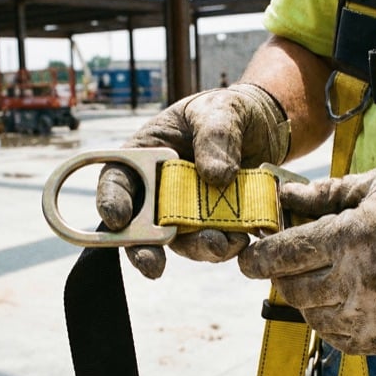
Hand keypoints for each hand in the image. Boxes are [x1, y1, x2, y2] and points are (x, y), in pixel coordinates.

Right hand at [97, 84, 289, 277]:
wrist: (264, 127)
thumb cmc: (228, 111)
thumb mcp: (220, 110)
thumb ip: (216, 135)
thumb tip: (215, 176)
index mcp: (144, 156)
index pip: (116, 181)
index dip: (111, 202)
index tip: (118, 219)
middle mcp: (158, 190)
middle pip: (139, 227)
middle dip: (143, 250)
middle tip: (153, 266)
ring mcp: (185, 212)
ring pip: (180, 241)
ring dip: (196, 248)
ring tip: (221, 245)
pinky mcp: (214, 225)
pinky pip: (213, 243)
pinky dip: (225, 246)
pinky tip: (240, 240)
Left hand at [238, 168, 375, 353]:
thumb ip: (325, 193)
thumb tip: (284, 195)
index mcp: (354, 237)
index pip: (286, 255)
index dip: (258, 257)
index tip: (248, 256)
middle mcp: (361, 280)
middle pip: (293, 289)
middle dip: (281, 274)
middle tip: (289, 260)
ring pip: (313, 316)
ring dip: (306, 297)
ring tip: (322, 276)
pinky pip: (340, 339)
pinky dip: (330, 321)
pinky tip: (341, 299)